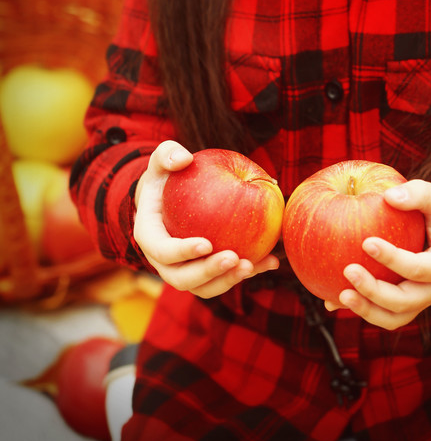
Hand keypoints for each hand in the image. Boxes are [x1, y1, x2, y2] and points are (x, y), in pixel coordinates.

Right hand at [133, 140, 278, 297]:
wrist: (171, 197)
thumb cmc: (168, 176)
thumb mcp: (162, 160)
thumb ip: (168, 154)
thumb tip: (184, 158)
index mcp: (150, 236)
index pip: (163, 251)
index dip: (182, 252)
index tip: (206, 243)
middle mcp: (164, 261)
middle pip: (182, 278)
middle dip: (209, 272)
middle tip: (234, 258)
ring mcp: (186, 269)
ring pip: (205, 286)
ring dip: (228, 281)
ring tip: (252, 265)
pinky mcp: (207, 271)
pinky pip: (226, 277)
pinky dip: (249, 271)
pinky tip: (271, 261)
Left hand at [327, 181, 430, 329]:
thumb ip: (418, 194)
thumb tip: (389, 196)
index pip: (419, 269)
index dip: (393, 259)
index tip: (365, 242)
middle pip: (404, 302)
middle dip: (374, 292)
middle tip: (348, 270)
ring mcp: (421, 299)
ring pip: (393, 317)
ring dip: (366, 310)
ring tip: (339, 296)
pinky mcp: (406, 301)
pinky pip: (381, 311)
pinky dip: (359, 308)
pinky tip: (330, 301)